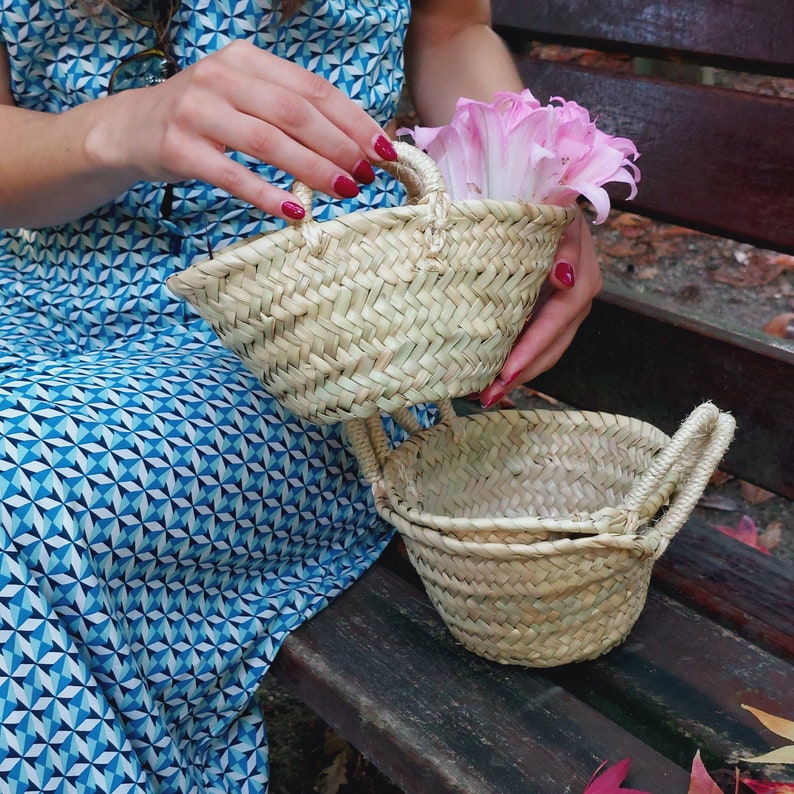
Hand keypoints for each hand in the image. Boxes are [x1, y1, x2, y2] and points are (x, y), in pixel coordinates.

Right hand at [87, 40, 397, 219]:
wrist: (130, 130)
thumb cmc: (204, 119)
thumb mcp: (245, 99)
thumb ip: (289, 111)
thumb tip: (355, 145)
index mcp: (247, 60)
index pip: (313, 89)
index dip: (354, 120)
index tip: (385, 150)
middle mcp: (222, 76)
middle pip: (296, 113)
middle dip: (340, 146)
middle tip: (369, 176)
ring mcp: (197, 111)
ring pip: (269, 142)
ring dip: (313, 169)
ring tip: (346, 191)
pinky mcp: (179, 148)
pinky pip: (233, 175)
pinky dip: (268, 194)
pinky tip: (297, 210)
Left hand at [477, 209, 601, 406]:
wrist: (545, 201)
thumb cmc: (542, 204)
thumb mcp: (557, 215)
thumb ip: (564, 244)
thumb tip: (563, 278)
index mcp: (582, 273)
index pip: (559, 317)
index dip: (534, 346)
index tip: (507, 370)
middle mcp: (579, 295)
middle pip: (553, 345)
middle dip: (522, 373)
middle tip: (488, 395)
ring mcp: (568, 309)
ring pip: (548, 352)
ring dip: (518, 376)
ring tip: (485, 396)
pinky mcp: (553, 315)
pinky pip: (539, 345)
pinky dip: (518, 363)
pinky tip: (493, 379)